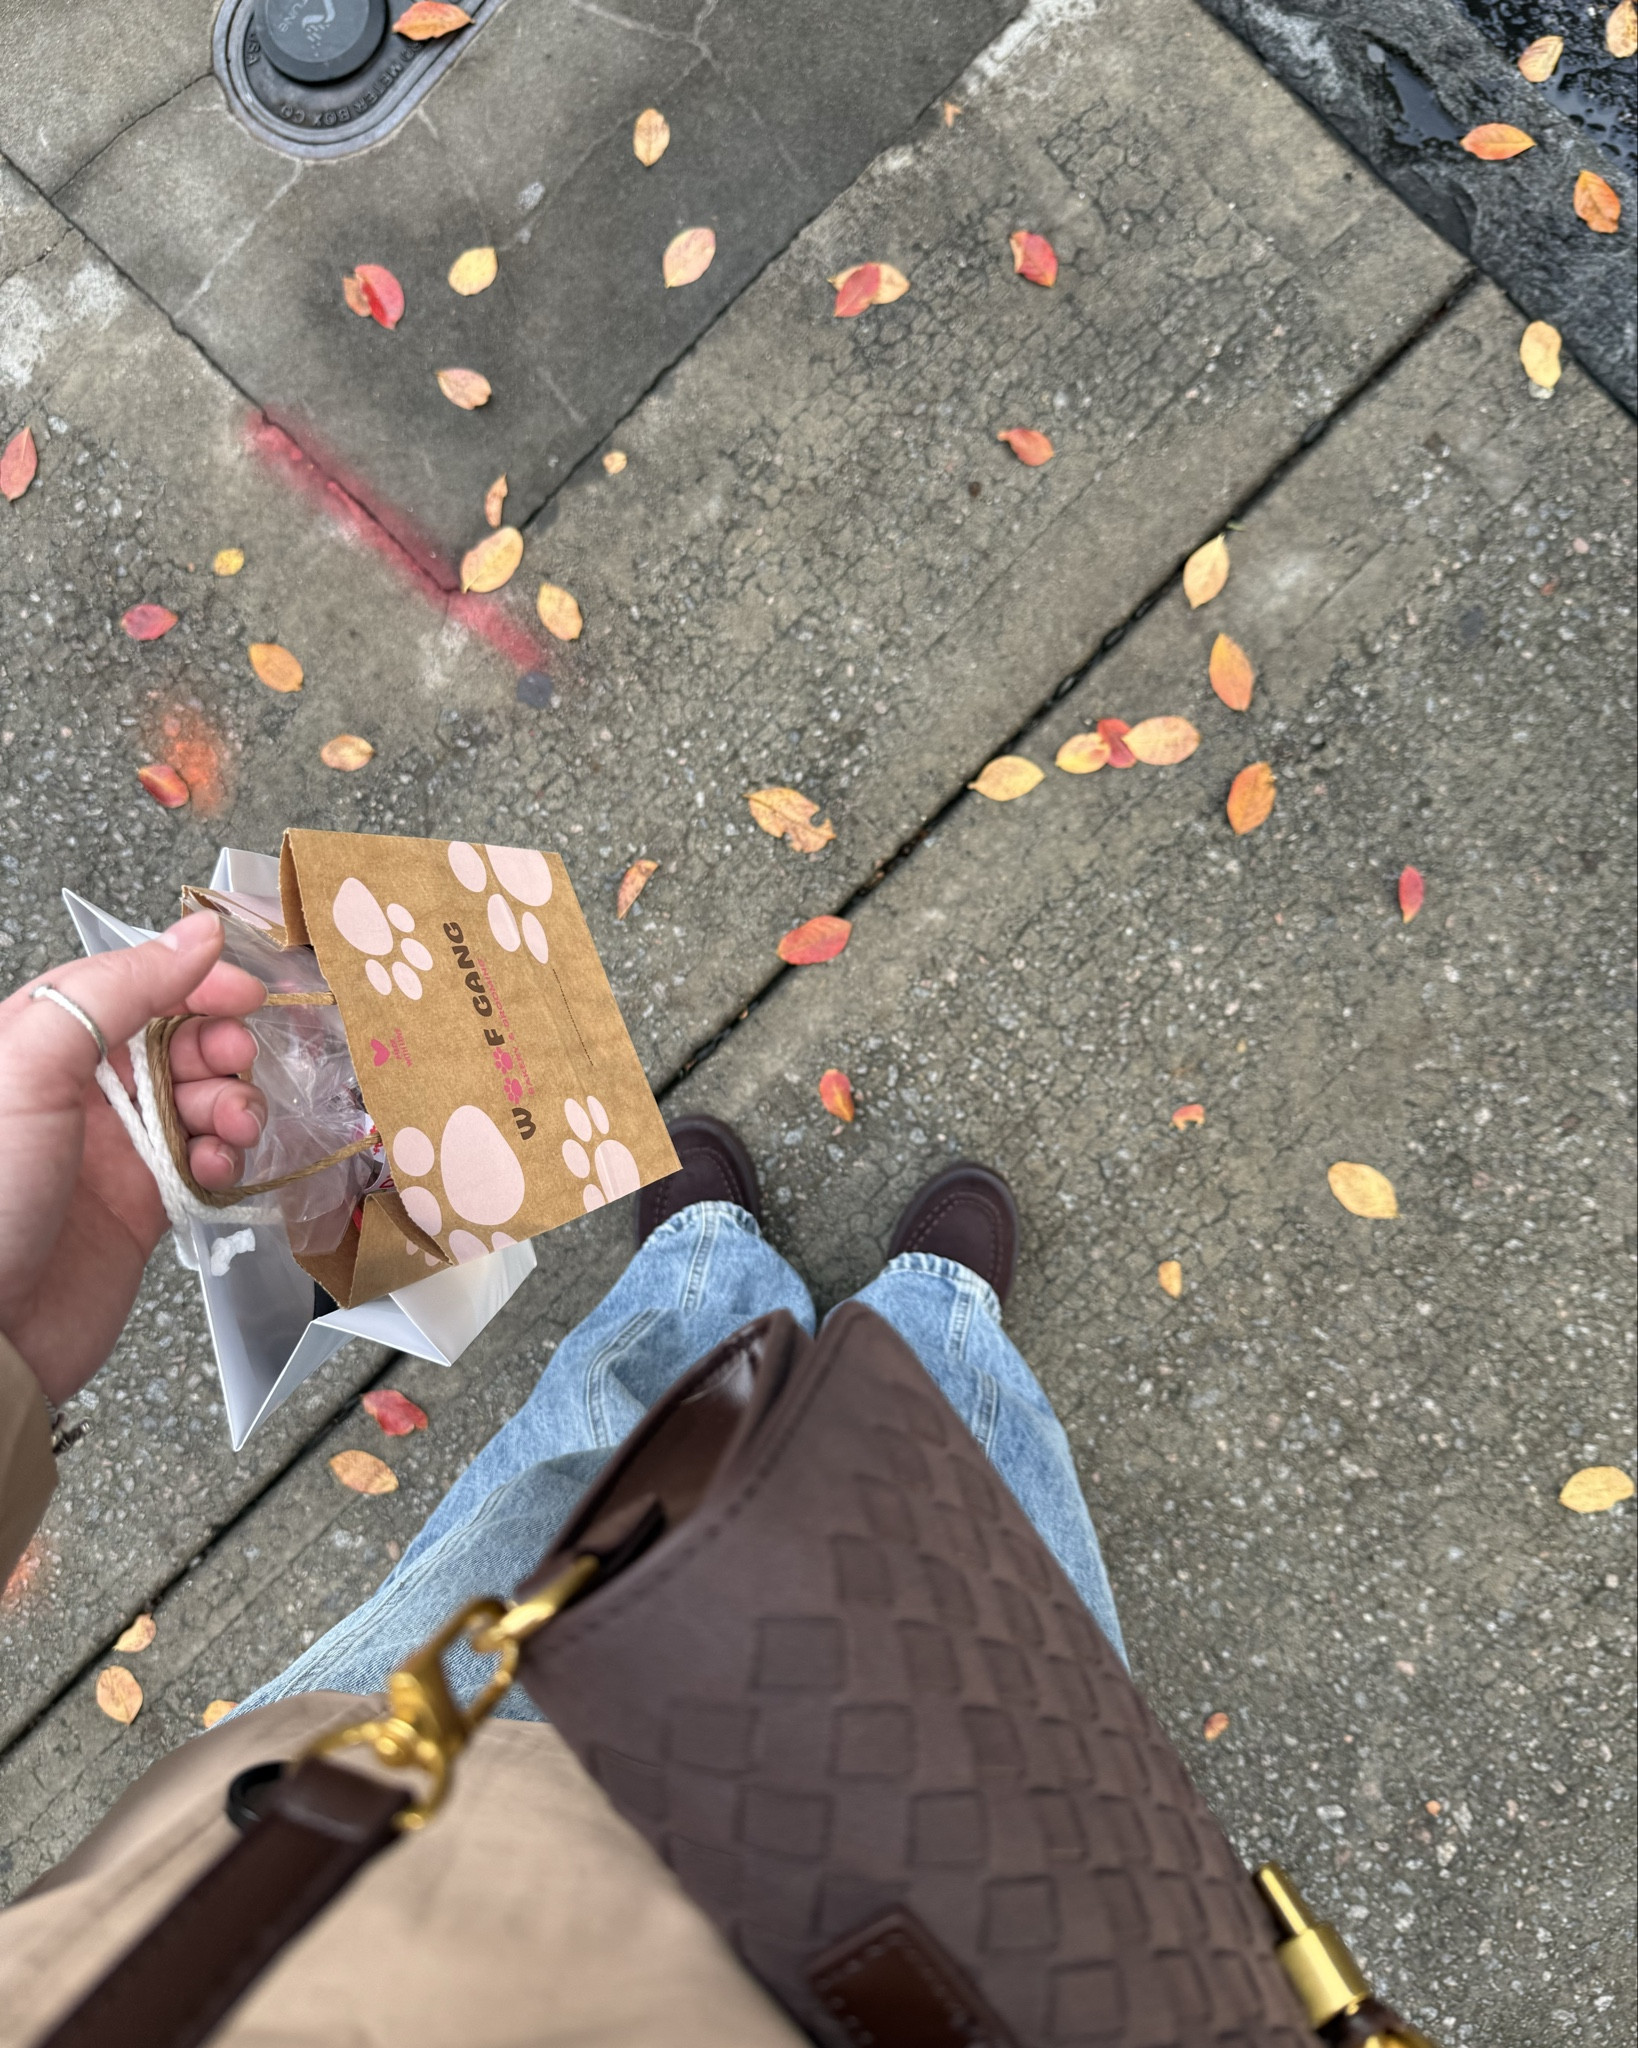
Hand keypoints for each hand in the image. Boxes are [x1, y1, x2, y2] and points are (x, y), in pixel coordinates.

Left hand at [0, 912, 267, 1406]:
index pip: (128, 983)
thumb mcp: (31, 1068)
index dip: (190, 980)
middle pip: (175, 1038)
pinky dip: (228, 1159)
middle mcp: (75, 1090)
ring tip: (234, 1125)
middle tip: (237, 1061)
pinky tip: (219, 1167)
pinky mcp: (143, 1203)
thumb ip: (115, 991)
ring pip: (201, 1098)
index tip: (241, 989)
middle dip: (219, 1044)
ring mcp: (113, 1148)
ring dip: (233, 1103)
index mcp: (36, 1044)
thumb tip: (195, 936)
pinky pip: (207, 1161)